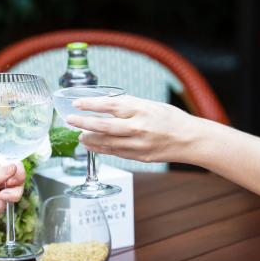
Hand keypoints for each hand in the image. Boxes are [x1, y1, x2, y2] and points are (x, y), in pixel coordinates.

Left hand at [65, 95, 195, 163]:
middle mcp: (137, 127)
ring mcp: (137, 144)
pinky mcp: (138, 156)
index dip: (90, 104)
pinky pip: (114, 152)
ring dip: (89, 138)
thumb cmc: (170, 119)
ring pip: (106, 142)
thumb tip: (104, 105)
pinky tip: (92, 145)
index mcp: (140, 109)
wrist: (189, 139)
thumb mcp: (149, 105)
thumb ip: (127, 106)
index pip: (110, 105)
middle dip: (83, 123)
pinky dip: (100, 148)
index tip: (76, 103)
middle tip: (70, 120)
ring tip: (79, 135)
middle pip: (104, 125)